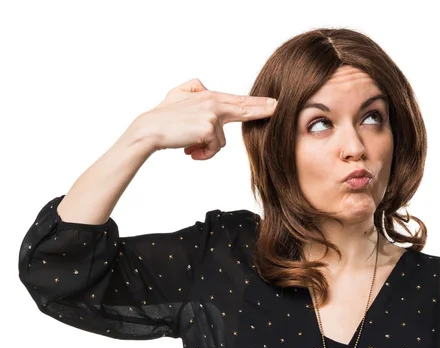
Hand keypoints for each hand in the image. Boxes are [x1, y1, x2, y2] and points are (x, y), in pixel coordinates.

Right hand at [134, 78, 276, 159]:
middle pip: (243, 109)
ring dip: (206, 148)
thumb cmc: (163, 116)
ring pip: (221, 142)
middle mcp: (214, 102)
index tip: (274, 102)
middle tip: (277, 107)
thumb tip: (206, 87)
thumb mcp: (178, 93)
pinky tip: (189, 150)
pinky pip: (213, 149)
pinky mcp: (209, 128)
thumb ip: (195, 88)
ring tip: (189, 144)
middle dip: (261, 110)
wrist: (148, 129)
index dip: (257, 102)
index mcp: (210, 96)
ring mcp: (212, 115)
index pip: (238, 100)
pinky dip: (202, 154)